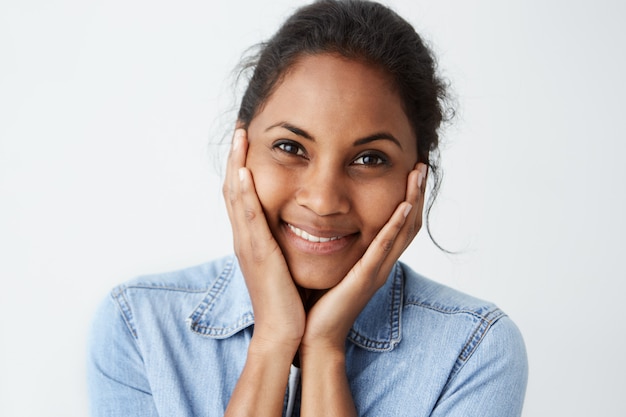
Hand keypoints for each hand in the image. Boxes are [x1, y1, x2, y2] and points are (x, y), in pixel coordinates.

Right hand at [223, 128, 304, 353]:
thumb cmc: (288, 300)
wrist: (284, 332)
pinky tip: (243, 171)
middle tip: (240, 128)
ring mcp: (248, 245)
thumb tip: (297, 226)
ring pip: (235, 197)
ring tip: (240, 136)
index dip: (240, 166)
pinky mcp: (258, 254)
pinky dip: (244, 193)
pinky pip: (249, 218)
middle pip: (232, 189)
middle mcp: (245, 238)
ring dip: (236, 164)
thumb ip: (285, 243)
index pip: (241, 195)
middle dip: (234, 157)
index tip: (247, 141)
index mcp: (252, 239)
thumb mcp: (284, 265)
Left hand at [300, 162, 426, 353]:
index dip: (407, 197)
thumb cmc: (317, 301)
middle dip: (416, 193)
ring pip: (403, 231)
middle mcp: (380, 264)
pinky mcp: (365, 279)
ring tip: (418, 174)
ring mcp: (376, 272)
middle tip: (421, 165)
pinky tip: (403, 206)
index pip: (398, 224)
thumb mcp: (329, 264)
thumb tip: (322, 219)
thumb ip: (334, 244)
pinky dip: (395, 227)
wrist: (311, 334)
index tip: (408, 170)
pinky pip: (384, 249)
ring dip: (412, 201)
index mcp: (373, 260)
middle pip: (408, 223)